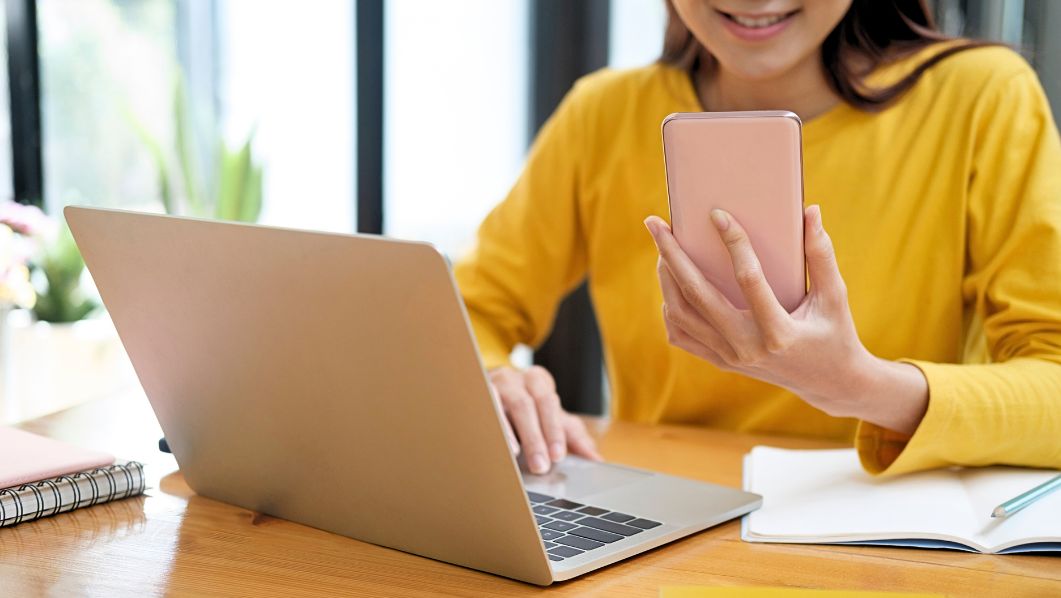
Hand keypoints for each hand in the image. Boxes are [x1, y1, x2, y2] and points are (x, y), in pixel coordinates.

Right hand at [488, 365, 602, 472]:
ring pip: (504, 405)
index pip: (549, 404)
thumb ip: (572, 436)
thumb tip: (595, 458)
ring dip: (512, 433)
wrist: (481, 392)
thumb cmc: (521, 408)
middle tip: (541, 465)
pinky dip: (491, 424)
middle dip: (536, 437)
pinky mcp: (475, 391)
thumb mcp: (548, 417)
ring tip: (517, 457)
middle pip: (528, 405)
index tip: (558, 455)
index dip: (554, 430)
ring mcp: (493, 382)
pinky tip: (495, 441)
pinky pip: (483, 406)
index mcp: (538, 380)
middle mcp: (515, 378)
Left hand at [644, 205, 927, 434]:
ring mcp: (729, 357)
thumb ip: (821, 255)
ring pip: (681, 315)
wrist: (827, 384)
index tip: (717, 215)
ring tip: (664, 248)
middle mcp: (747, 347)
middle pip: (697, 295)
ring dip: (666, 279)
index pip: (749, 279)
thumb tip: (810, 211)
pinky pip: (682, 335)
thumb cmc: (833, 333)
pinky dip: (671, 308)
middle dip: (673, 255)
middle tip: (656, 224)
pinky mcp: (720, 361)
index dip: (733, 244)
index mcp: (779, 332)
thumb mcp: (835, 297)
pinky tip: (672, 284)